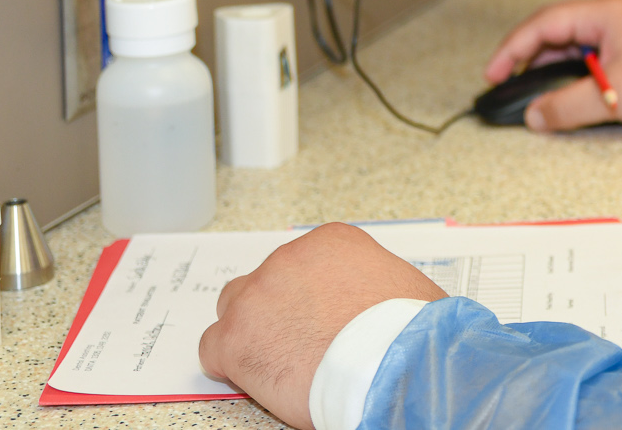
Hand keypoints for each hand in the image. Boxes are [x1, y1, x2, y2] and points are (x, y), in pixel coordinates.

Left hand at [199, 222, 446, 429]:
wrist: (392, 361)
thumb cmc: (408, 329)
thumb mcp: (403, 286)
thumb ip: (377, 283)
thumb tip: (382, 303)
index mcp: (331, 243)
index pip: (303, 264)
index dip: (309, 296)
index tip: (321, 318)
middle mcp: (288, 259)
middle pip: (266, 282)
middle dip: (276, 309)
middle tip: (298, 340)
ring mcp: (257, 295)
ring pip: (234, 309)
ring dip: (250, 331)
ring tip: (277, 361)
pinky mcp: (235, 336)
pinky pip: (213, 348)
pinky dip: (230, 364)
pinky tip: (254, 377)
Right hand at [484, 0, 621, 132]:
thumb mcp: (616, 97)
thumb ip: (569, 107)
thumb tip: (534, 116)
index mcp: (606, 14)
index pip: (545, 24)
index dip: (513, 48)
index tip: (493, 72)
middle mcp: (611, 16)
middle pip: (554, 30)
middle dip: (524, 55)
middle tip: (501, 81)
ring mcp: (620, 31)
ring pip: (570, 44)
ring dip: (546, 65)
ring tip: (526, 90)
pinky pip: (587, 55)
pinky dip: (568, 71)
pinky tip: (559, 90)